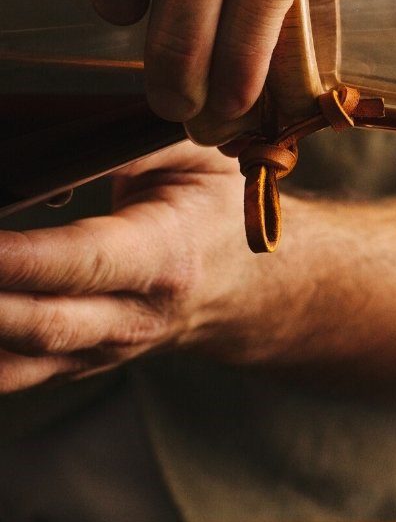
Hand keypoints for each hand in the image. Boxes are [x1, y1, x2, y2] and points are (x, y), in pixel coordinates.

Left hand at [0, 143, 291, 391]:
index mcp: (168, 258)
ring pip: (13, 361)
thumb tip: (53, 148)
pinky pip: (8, 374)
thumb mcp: (198, 160)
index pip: (85, 261)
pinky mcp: (78, 363)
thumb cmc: (220, 214)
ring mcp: (104, 349)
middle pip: (37, 323)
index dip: (20, 258)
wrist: (246, 288)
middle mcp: (134, 315)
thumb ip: (131, 146)